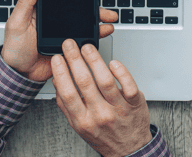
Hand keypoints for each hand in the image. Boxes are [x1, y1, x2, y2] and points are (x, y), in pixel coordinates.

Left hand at [1, 0, 118, 81]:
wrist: (20, 74)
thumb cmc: (14, 48)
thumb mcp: (17, 22)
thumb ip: (25, 3)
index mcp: (44, 11)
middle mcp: (57, 20)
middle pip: (79, 6)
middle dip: (95, 0)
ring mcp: (65, 33)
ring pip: (86, 21)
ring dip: (100, 16)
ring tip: (109, 16)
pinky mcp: (71, 46)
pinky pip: (87, 38)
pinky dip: (98, 34)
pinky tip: (104, 30)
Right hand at [52, 41, 152, 156]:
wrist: (129, 149)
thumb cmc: (104, 136)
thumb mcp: (79, 125)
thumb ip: (66, 105)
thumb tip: (56, 82)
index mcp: (83, 120)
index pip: (68, 93)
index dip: (61, 73)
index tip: (57, 58)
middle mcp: (100, 114)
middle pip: (85, 82)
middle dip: (75, 59)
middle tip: (70, 44)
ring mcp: (118, 109)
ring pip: (105, 81)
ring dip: (95, 60)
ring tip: (87, 48)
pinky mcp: (135, 103)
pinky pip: (129, 86)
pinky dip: (121, 72)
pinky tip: (113, 62)